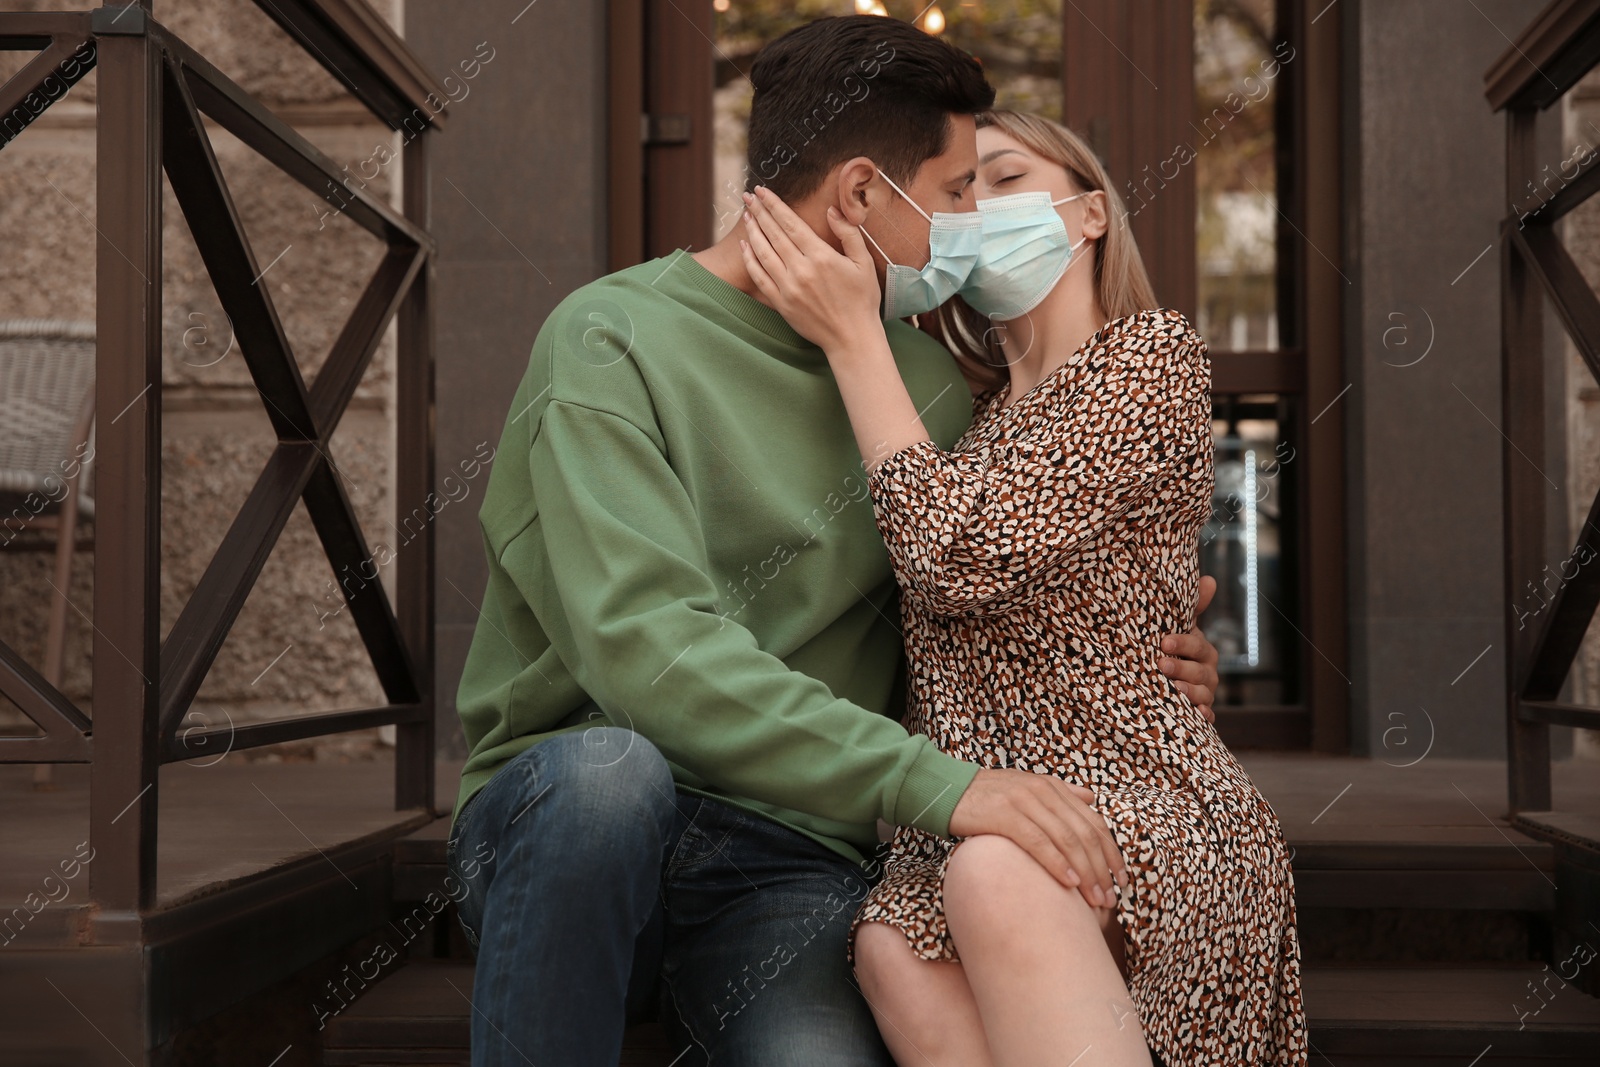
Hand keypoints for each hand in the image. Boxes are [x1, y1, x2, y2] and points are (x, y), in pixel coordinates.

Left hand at [739, 186, 880, 353]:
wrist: (852, 338)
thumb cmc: (862, 299)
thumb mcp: (863, 262)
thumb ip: (848, 233)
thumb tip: (831, 210)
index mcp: (821, 256)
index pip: (791, 223)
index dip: (774, 205)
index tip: (762, 191)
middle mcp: (801, 270)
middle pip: (774, 234)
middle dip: (759, 212)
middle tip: (748, 196)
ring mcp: (788, 288)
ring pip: (763, 253)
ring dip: (752, 231)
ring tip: (746, 215)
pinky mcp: (781, 303)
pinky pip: (760, 277)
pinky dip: (750, 259)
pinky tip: (745, 246)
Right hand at [947, 768, 1125, 910]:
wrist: (944, 789)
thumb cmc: (986, 797)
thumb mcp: (1027, 788)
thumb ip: (1061, 794)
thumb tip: (1092, 799)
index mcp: (1053, 787)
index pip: (1094, 822)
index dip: (1112, 853)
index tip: (1121, 881)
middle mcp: (1043, 791)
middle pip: (1085, 833)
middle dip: (1102, 869)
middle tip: (1110, 899)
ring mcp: (1024, 801)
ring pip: (1067, 840)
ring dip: (1086, 873)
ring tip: (1095, 900)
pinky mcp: (1004, 815)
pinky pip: (1038, 842)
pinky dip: (1057, 863)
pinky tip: (1069, 884)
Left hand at [1159, 574, 1219, 721]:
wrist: (1167, 677)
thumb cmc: (1173, 648)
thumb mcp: (1180, 627)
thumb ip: (1192, 607)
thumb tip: (1209, 579)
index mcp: (1203, 651)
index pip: (1197, 646)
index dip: (1183, 643)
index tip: (1164, 641)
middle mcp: (1207, 673)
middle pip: (1200, 672)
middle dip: (1181, 668)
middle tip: (1161, 664)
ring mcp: (1205, 694)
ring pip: (1203, 695)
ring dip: (1189, 693)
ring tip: (1173, 690)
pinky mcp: (1200, 713)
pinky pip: (1206, 717)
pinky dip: (1202, 717)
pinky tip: (1196, 716)